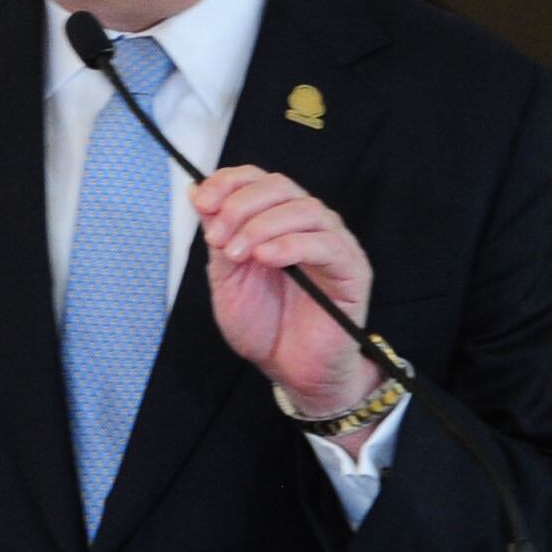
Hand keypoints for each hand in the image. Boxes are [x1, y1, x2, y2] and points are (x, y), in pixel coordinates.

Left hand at [192, 165, 381, 437]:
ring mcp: (333, 244)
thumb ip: (218, 239)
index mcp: (276, 222)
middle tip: (217, 238)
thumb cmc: (264, 326)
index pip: (258, 180)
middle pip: (280, 186)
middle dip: (241, 205)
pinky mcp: (352, 268)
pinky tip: (266, 258)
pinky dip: (291, 244)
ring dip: (262, 225)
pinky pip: (327, 243)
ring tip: (238, 255)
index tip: (202, 202)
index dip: (229, 182)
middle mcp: (307, 225)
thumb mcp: (226, 279)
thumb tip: (199, 194)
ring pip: (304, 209)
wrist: (292, 370)